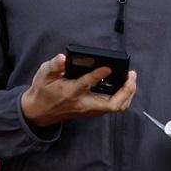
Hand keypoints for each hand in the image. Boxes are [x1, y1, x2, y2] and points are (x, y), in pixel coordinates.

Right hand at [18, 53, 139, 128]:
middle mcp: (83, 103)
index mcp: (70, 92)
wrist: (39, 112)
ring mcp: (89, 110)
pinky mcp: (92, 111)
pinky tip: (125, 86)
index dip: (99, 74)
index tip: (108, 66)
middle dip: (127, 90)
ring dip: (128, 94)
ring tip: (131, 79)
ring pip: (116, 107)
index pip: (87, 84)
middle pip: (112, 104)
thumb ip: (53, 66)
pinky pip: (113, 107)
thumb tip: (62, 58)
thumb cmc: (43, 91)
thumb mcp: (43, 76)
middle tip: (131, 75)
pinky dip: (123, 97)